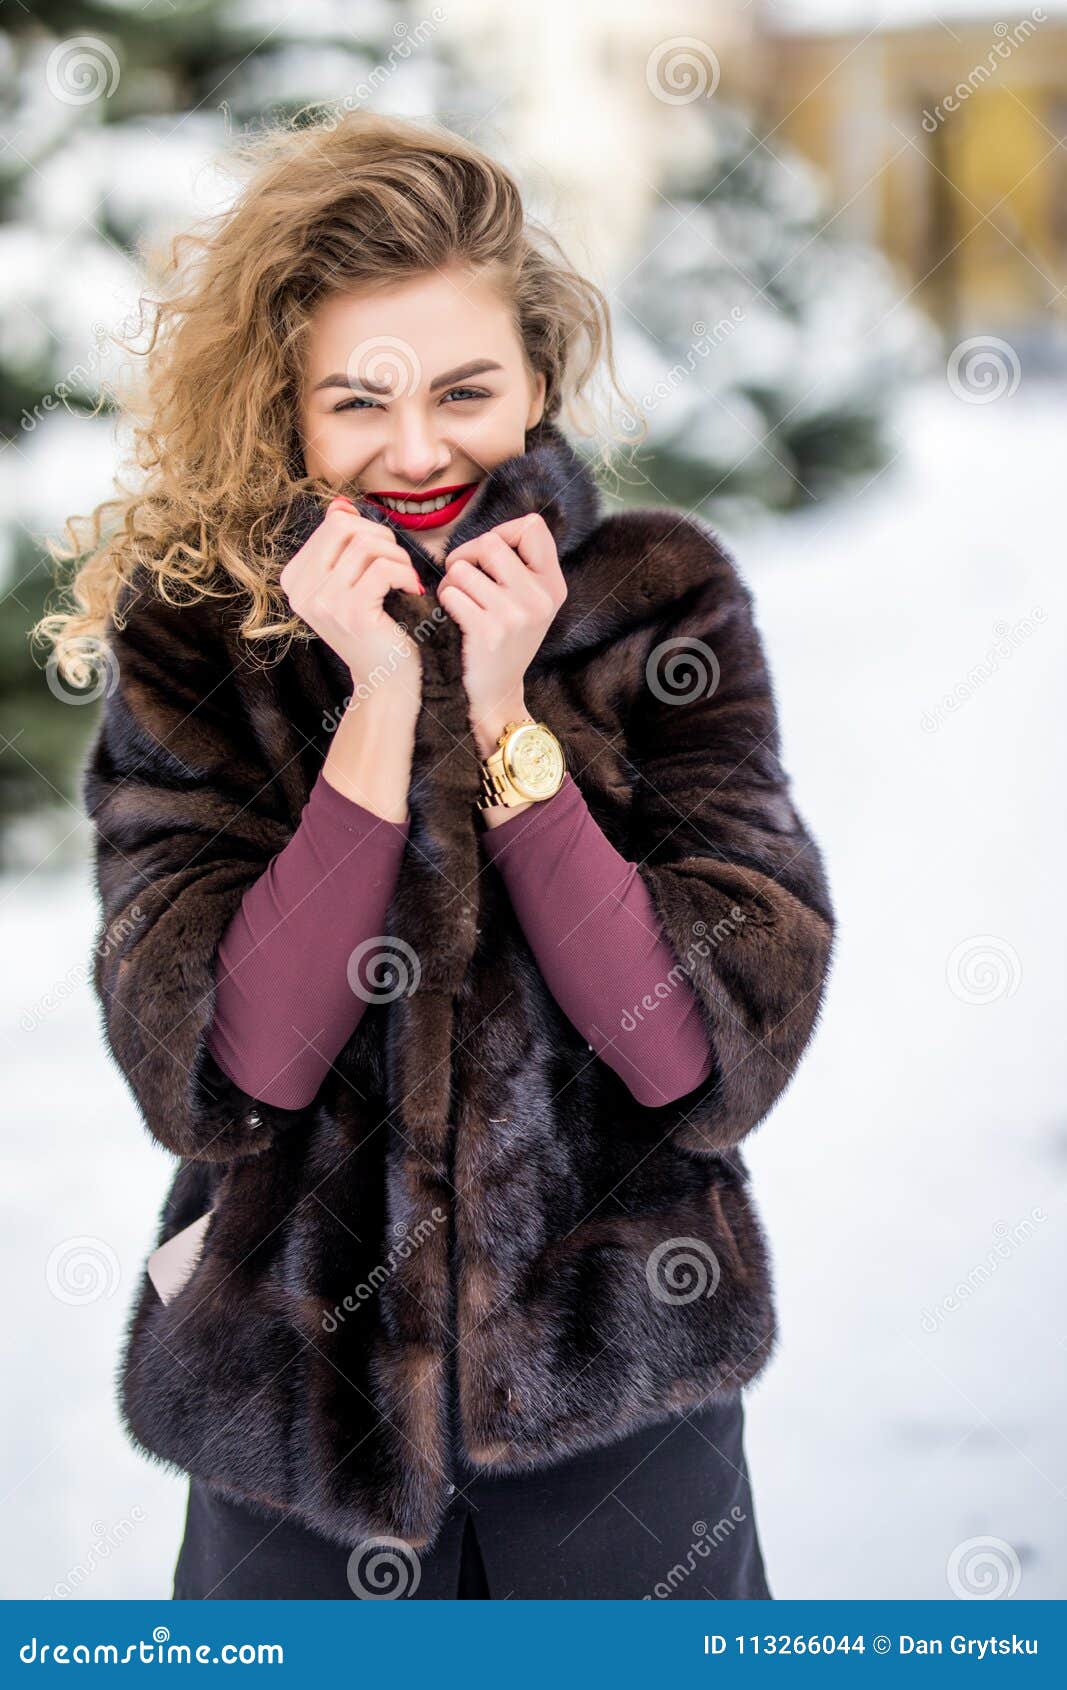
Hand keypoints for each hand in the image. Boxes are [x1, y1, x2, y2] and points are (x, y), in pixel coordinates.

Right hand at [280, 497, 424, 707]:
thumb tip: (338, 505)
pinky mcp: (350, 613)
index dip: (368, 531)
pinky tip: (411, 590)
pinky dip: (405, 574)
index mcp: (294, 579)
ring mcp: (323, 602)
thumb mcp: (350, 583)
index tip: (383, 558)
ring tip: (406, 579)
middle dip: (383, 539)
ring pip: (367, 545)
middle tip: (399, 566)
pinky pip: (383, 568)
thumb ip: (341, 545)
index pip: (333, 524)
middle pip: (346, 527)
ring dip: (398, 557)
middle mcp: (300, 590)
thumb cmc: (375, 628)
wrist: (385, 680)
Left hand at [437, 513, 565, 755]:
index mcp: (553, 585)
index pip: (532, 526)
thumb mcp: (529, 602)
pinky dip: (445, 602)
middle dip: (466, 555)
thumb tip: (496, 532)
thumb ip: (521, 566)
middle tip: (463, 577)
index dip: (502, 532)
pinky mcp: (490, 631)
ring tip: (459, 602)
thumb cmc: (504, 638)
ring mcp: (517, 615)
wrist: (498, 693)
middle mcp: (540, 598)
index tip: (490, 556)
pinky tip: (454, 618)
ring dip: (451, 582)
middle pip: (490, 542)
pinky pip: (452, 593)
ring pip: (463, 568)